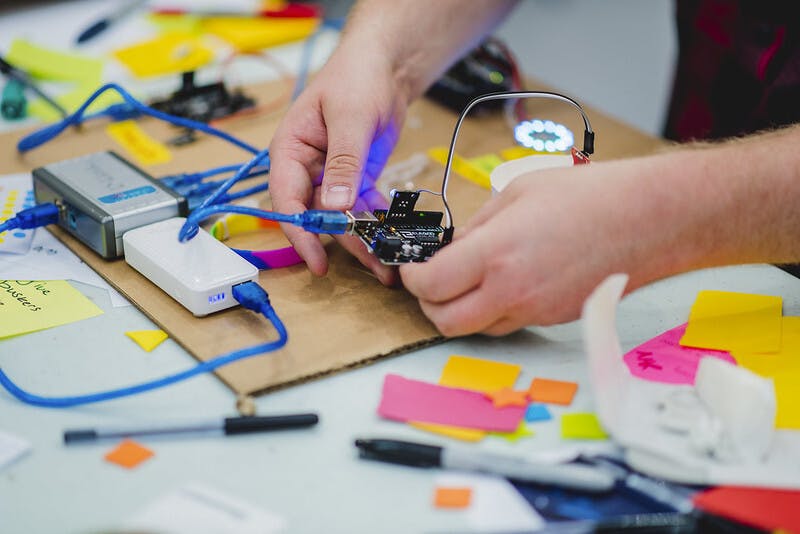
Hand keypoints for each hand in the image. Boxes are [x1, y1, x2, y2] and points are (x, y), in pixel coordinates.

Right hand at [269, 41, 409, 284]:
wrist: (385, 64)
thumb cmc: (356, 77)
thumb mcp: (350, 118)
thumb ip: (342, 163)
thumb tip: (333, 206)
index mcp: (291, 151)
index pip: (288, 200)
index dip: (300, 233)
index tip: (316, 260)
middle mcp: (308, 169)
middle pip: (319, 216)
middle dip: (344, 245)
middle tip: (371, 269)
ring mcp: (334, 177)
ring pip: (345, 217)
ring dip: (365, 241)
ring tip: (388, 268)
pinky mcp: (358, 179)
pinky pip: (365, 208)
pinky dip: (379, 223)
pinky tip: (394, 240)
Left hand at [399, 158, 667, 335]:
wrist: (651, 220)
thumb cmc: (590, 196)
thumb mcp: (518, 192)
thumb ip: (477, 226)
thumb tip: (451, 248)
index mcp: (497, 254)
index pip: (431, 286)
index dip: (412, 277)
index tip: (413, 265)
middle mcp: (513, 292)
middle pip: (445, 323)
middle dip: (428, 303)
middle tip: (430, 280)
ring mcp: (535, 311)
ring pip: (475, 329)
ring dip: (460, 310)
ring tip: (465, 280)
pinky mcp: (553, 319)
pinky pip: (507, 324)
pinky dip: (491, 311)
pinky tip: (500, 283)